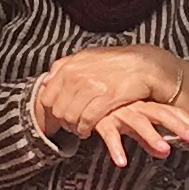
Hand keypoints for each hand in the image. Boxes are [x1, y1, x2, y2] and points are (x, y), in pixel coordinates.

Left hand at [33, 46, 186, 139]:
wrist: (142, 65)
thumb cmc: (114, 63)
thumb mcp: (86, 58)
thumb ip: (63, 67)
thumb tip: (46, 80)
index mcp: (69, 67)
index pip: (47, 97)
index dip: (50, 111)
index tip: (57, 116)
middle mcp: (78, 76)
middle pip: (58, 110)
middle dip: (62, 122)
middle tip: (69, 126)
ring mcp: (92, 87)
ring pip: (71, 117)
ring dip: (73, 127)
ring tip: (79, 129)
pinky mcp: (106, 98)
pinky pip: (87, 120)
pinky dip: (84, 129)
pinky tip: (87, 131)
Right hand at [89, 97, 188, 168]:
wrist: (80, 96)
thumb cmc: (110, 111)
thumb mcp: (131, 125)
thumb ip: (148, 139)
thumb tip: (165, 154)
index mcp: (147, 106)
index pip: (174, 112)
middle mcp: (136, 106)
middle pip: (162, 114)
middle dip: (180, 127)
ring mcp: (120, 112)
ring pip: (139, 122)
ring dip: (152, 136)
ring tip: (165, 149)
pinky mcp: (102, 121)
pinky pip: (110, 134)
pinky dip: (116, 147)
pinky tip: (122, 161)